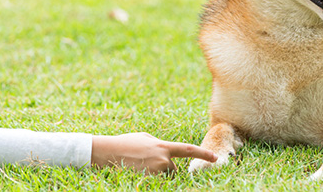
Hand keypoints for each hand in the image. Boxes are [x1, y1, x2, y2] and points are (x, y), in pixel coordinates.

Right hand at [91, 133, 217, 173]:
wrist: (107, 152)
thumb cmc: (125, 143)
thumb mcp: (145, 139)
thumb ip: (159, 145)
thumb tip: (167, 153)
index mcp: (163, 147)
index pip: (188, 150)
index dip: (203, 154)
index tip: (215, 157)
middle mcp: (162, 160)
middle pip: (173, 171)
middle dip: (165, 170)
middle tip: (147, 163)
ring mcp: (155, 172)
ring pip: (163, 178)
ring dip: (156, 175)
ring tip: (139, 166)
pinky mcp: (147, 181)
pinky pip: (155, 183)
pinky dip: (149, 179)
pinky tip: (136, 171)